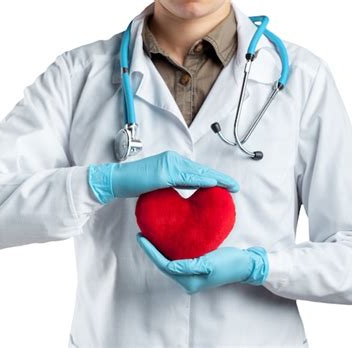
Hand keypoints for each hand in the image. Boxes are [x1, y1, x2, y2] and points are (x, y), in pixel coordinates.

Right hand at [88, 150, 239, 203]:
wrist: (116, 180)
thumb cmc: (135, 183)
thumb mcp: (159, 184)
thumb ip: (174, 183)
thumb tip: (189, 191)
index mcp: (172, 162)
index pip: (197, 171)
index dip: (213, 177)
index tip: (226, 184)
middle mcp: (173, 159)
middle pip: (201, 170)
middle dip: (220, 178)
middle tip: (235, 187)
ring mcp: (169, 164)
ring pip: (197, 173)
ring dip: (216, 179)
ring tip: (230, 186)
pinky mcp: (163, 173)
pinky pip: (186, 178)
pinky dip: (201, 181)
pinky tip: (213, 185)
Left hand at [136, 233, 268, 294]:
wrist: (246, 265)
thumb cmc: (230, 263)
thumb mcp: (209, 264)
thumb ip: (188, 266)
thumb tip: (170, 266)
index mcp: (190, 281)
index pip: (164, 265)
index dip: (151, 251)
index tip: (142, 237)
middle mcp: (188, 281)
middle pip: (164, 265)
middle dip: (152, 250)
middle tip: (142, 234)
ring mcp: (192, 276)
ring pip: (169, 262)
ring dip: (159, 250)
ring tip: (150, 236)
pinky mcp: (196, 268)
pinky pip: (178, 259)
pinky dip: (170, 250)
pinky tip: (166, 239)